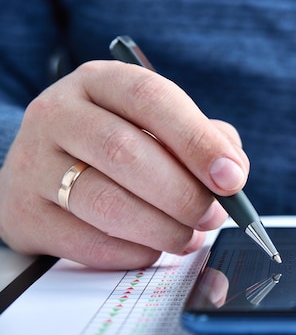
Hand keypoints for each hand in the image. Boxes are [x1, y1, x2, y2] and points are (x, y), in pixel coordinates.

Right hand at [0, 61, 248, 268]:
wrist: (47, 173)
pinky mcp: (23, 213)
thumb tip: (232, 173)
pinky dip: (133, 252)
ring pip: (107, 203)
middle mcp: (58, 113)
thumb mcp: (159, 126)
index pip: (151, 97)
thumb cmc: (118, 147)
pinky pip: (87, 242)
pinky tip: (151, 248)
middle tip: (212, 216)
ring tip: (188, 237)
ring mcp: (33, 163)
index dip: (197, 141)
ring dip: (163, 229)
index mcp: (100, 81)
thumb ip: (203, 141)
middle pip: (126, 153)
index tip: (232, 178)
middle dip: (183, 194)